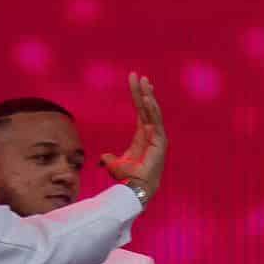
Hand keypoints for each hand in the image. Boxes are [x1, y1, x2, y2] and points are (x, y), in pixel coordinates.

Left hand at [100, 74, 166, 203]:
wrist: (135, 188)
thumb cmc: (128, 178)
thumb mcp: (115, 165)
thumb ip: (110, 159)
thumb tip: (102, 158)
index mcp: (143, 135)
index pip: (141, 111)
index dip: (137, 96)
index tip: (135, 80)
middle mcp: (152, 133)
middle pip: (147, 107)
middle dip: (143, 91)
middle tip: (139, 75)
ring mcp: (157, 136)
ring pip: (153, 111)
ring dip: (148, 96)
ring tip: (144, 82)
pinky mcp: (160, 141)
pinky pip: (156, 121)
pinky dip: (152, 109)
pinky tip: (147, 98)